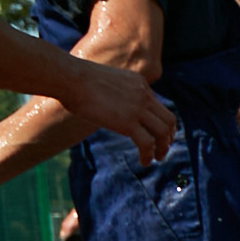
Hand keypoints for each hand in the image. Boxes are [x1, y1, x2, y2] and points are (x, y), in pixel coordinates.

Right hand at [55, 57, 176, 161]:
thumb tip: (109, 105)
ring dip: (162, 148)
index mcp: (139, 84)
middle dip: (169, 137)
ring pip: (162, 132)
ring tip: (156, 158)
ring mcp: (138, 108)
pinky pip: (147, 143)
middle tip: (162, 149)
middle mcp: (143, 95)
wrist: (70, 78)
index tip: (158, 135)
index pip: (158, 107)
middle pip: (168, 120)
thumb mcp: (105, 82)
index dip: (161, 123)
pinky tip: (144, 162)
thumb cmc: (77, 80)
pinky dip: (148, 155)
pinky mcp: (128, 122)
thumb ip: (116, 93)